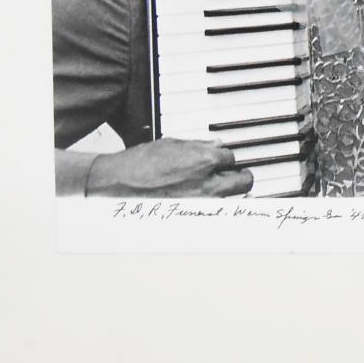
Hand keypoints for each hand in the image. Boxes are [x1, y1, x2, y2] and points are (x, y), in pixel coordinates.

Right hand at [85, 138, 252, 197]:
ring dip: (233, 193)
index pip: (231, 157)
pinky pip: (217, 212)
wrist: (119, 185)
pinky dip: (219, 207)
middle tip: (238, 174)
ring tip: (228, 189)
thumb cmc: (141, 163)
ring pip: (234, 200)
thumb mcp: (172, 145)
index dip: (225, 157)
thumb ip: (199, 146)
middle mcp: (207, 183)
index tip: (222, 158)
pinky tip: (217, 204)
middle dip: (241, 175)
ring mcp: (202, 204)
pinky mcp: (193, 217)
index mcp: (204, 160)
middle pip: (244, 181)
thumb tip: (217, 145)